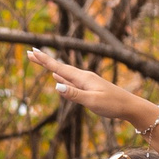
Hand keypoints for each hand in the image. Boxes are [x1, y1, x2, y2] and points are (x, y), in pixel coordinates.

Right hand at [30, 48, 157, 127]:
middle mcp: (83, 76)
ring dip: (51, 67)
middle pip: (59, 67)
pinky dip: (60, 76)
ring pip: (64, 73)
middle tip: (30, 54)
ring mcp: (85, 81)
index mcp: (82, 78)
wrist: (129, 106)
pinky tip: (57, 76)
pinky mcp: (88, 87)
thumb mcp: (92, 101)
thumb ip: (74, 93)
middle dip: (44, 61)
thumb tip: (55, 84)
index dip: (45, 60)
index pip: (59, 68)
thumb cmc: (112, 104)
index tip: (32, 52)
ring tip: (40, 62)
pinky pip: (70, 80)